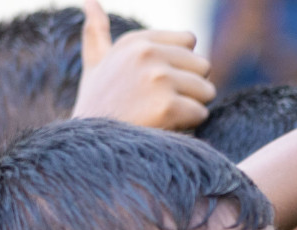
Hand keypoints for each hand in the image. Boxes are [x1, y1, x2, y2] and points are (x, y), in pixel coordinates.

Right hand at [73, 0, 214, 130]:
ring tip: (161, 116)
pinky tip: (163, 128)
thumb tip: (90, 0)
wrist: (91, 147)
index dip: (182, 67)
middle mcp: (146, 53)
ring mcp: (157, 78)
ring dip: (191, 108)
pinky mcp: (167, 105)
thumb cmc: (98, 108)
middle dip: (190, 88)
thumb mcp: (95, 65)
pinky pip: (201, 113)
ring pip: (206, 90)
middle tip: (161, 104)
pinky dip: (188, 126)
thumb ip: (97, 33)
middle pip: (204, 66)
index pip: (189, 41)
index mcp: (136, 41)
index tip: (157, 83)